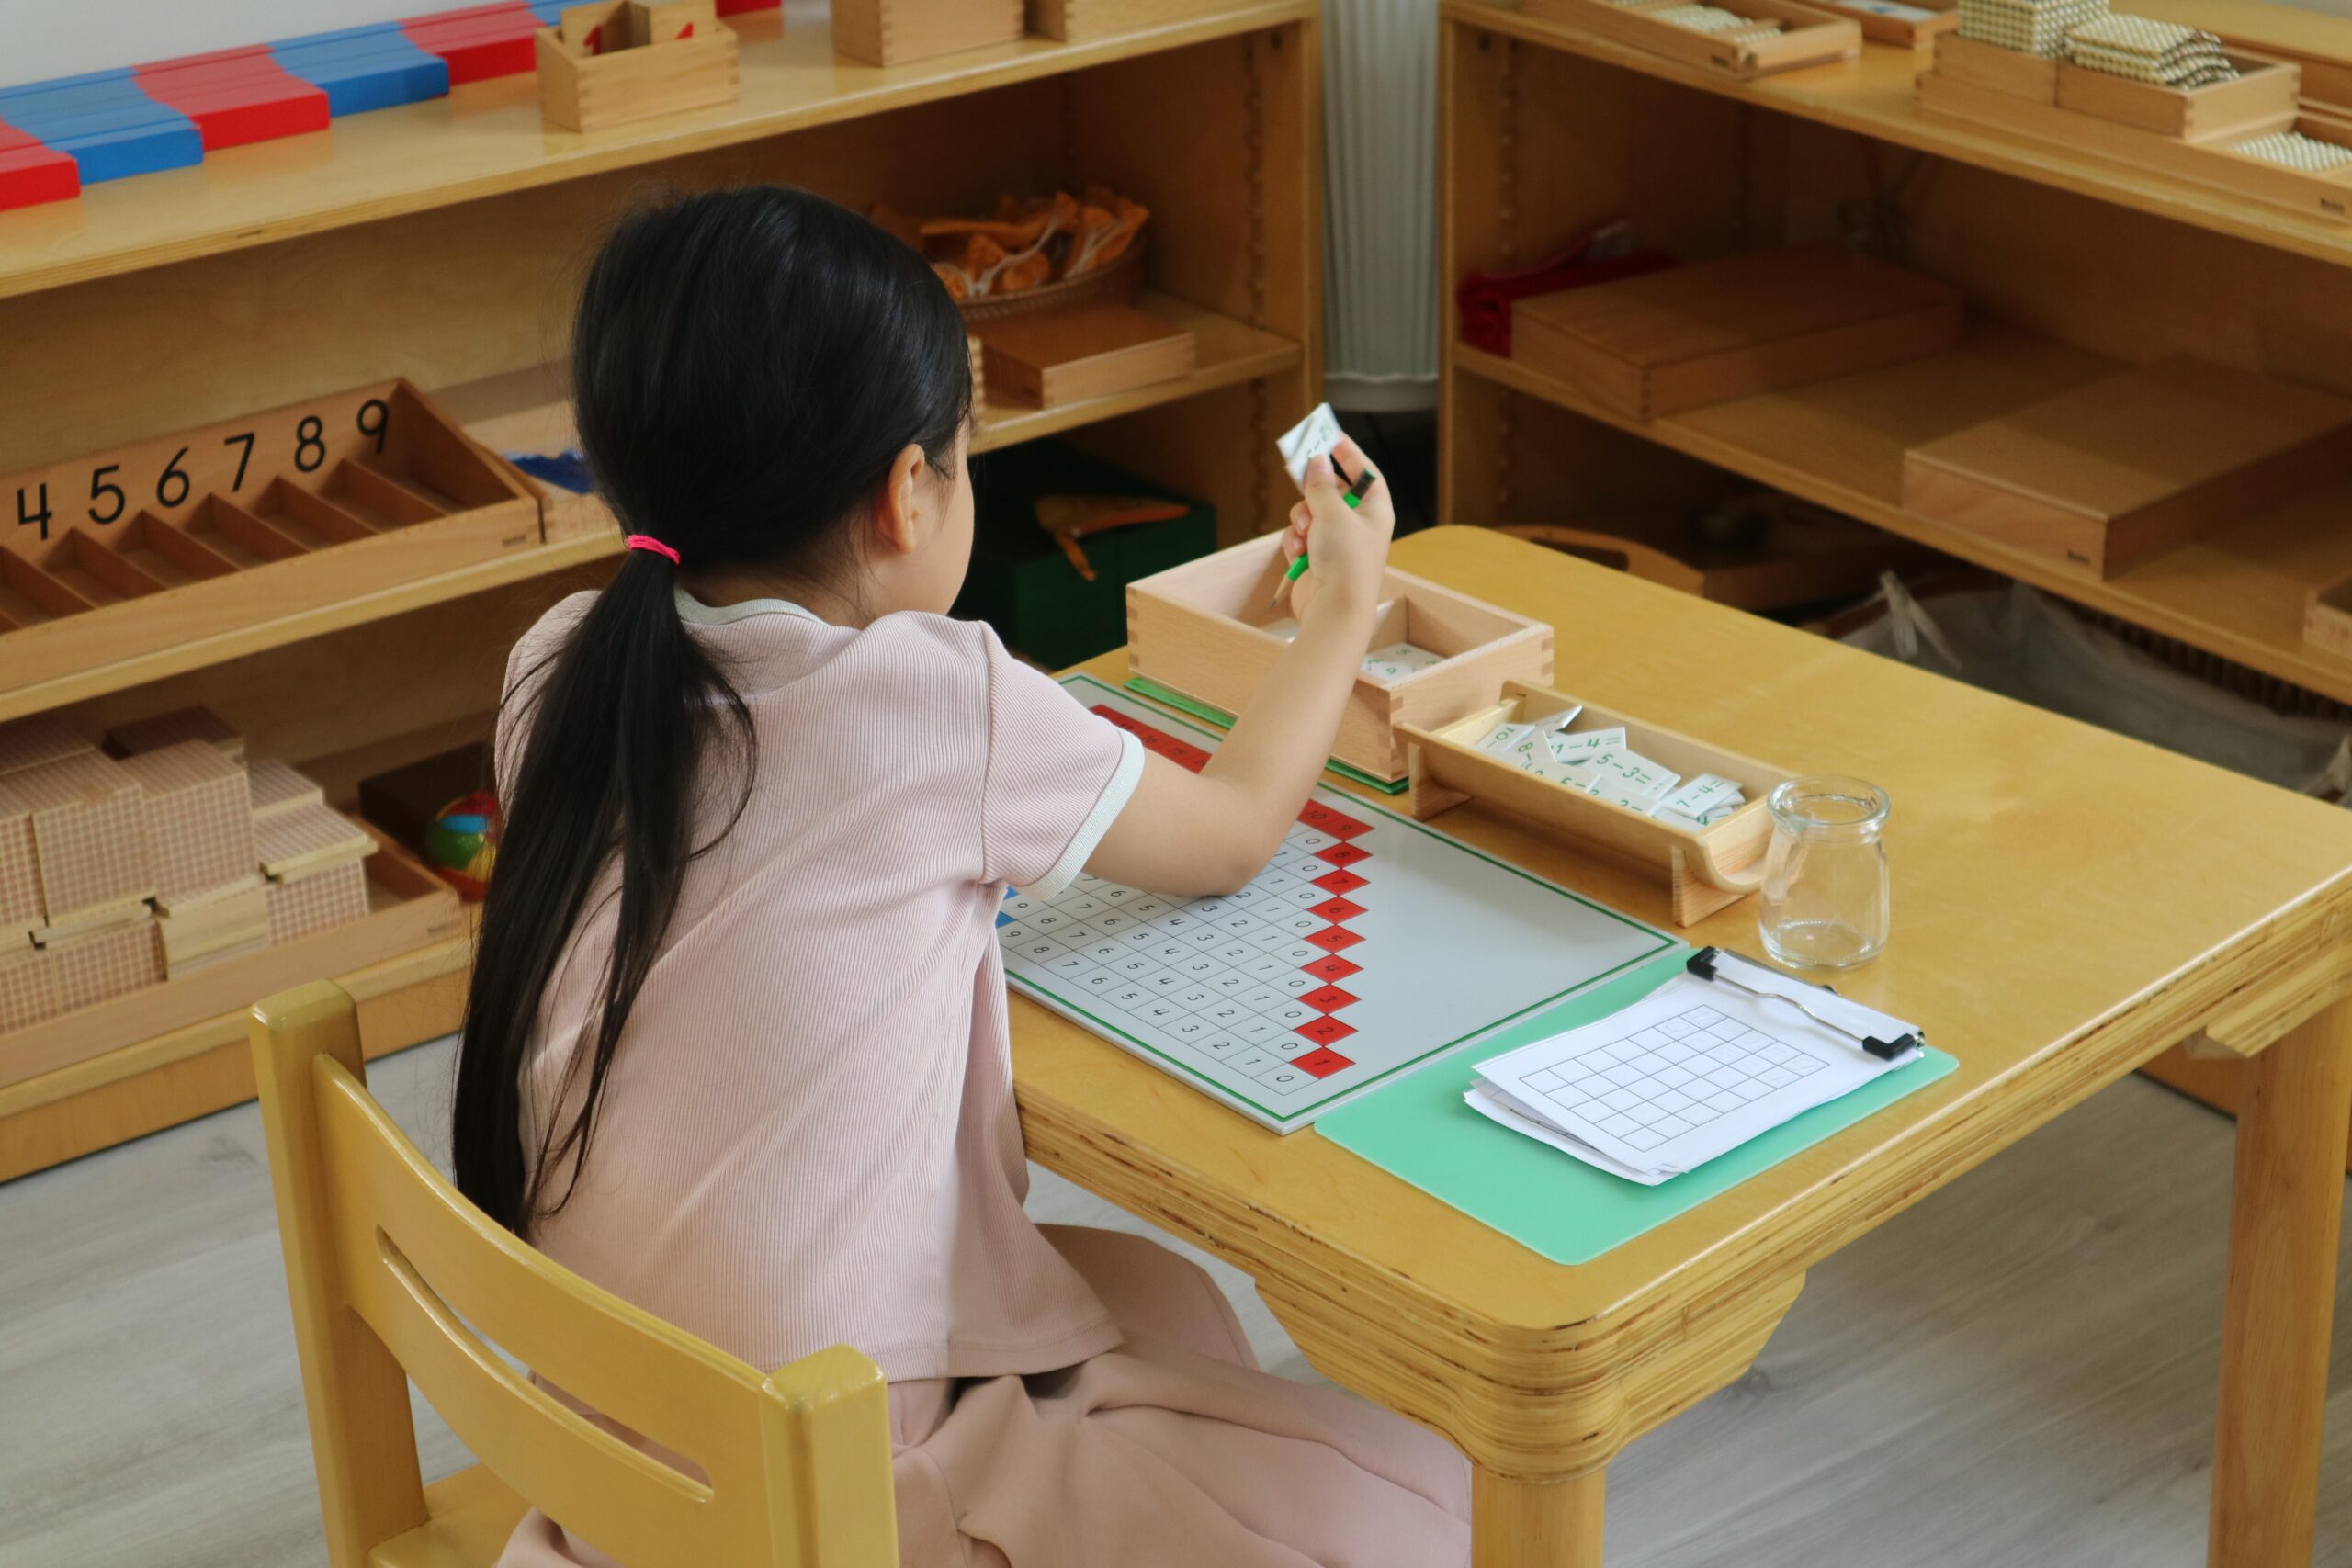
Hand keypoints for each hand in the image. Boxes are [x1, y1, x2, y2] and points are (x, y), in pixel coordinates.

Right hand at [1280, 434, 1393, 625]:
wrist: (1335, 611)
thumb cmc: (1346, 562)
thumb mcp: (1334, 513)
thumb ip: (1322, 484)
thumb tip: (1317, 461)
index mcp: (1375, 511)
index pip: (1365, 473)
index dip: (1349, 454)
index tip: (1331, 437)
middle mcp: (1358, 525)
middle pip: (1333, 491)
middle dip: (1314, 489)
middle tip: (1297, 470)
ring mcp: (1337, 543)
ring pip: (1310, 513)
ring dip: (1301, 519)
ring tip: (1305, 532)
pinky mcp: (1317, 559)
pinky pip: (1300, 536)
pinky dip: (1295, 541)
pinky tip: (1299, 552)